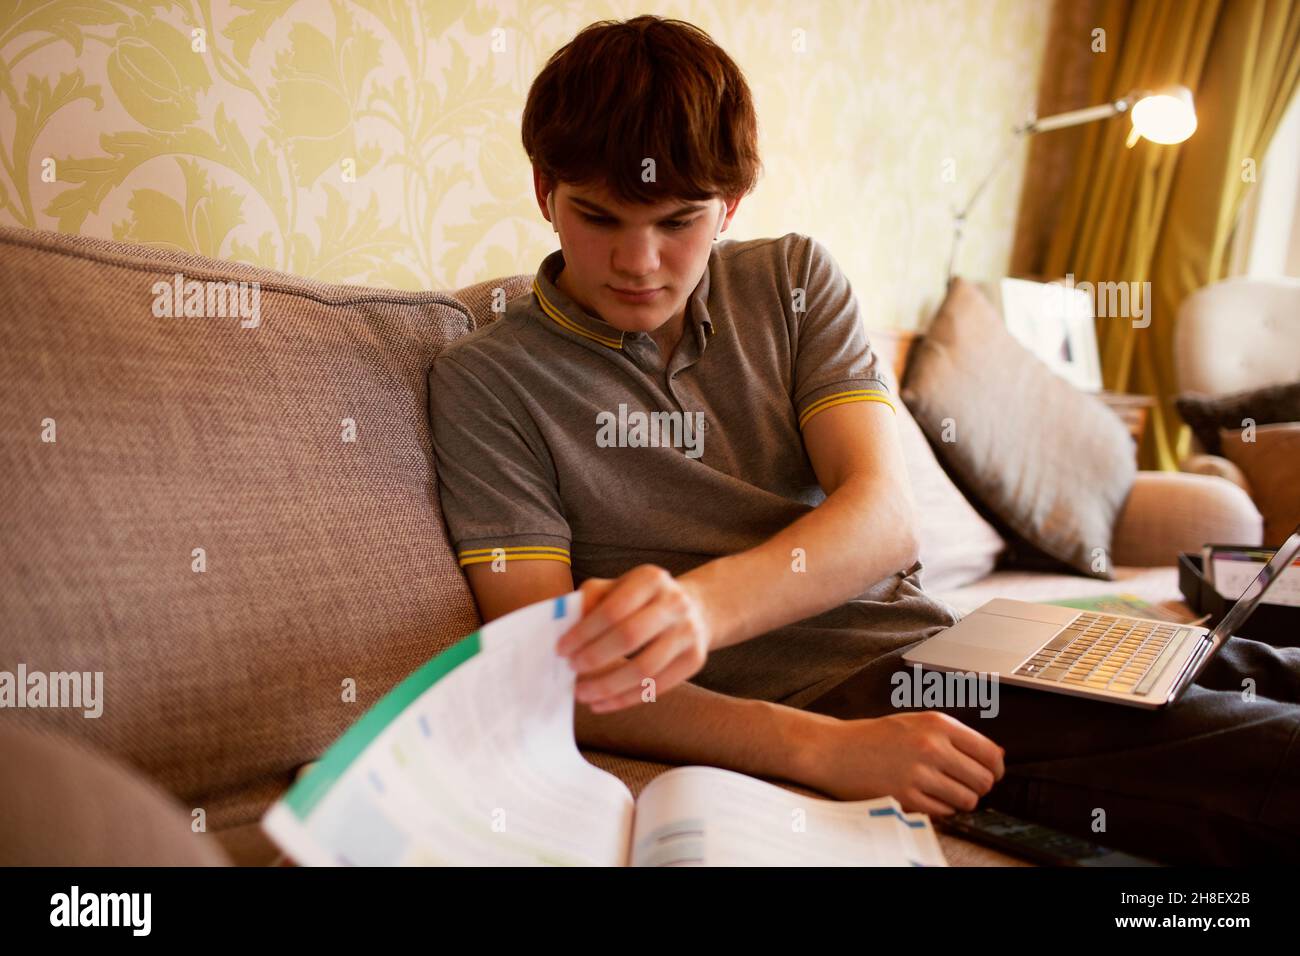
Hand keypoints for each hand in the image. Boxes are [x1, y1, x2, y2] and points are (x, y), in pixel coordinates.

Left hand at [555, 565, 713, 713]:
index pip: (612, 609)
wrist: (693, 608)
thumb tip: (565, 628)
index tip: (561, 649)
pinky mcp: (695, 659)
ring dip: (608, 686)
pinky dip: (626, 699)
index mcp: (650, 579)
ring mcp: (688, 632)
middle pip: (629, 637)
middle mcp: (675, 603)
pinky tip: (603, 702)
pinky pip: (657, 686)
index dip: (584, 632)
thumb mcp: (616, 588)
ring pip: (644, 669)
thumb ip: (590, 601)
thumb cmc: (641, 600)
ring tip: (583, 693)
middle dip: (595, 658)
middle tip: (571, 671)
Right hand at [808, 712, 1005, 816]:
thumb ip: (954, 737)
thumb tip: (996, 756)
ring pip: (967, 799)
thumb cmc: (875, 737)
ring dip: (959, 800)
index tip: (990, 774)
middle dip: (977, 787)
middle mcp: (932, 746)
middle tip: (962, 785)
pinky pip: (944, 812)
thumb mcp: (917, 723)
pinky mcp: (906, 796)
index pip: (990, 753)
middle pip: (983, 779)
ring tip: (941, 791)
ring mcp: (919, 773)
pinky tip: (925, 797)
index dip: (995, 769)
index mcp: (938, 724)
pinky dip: (940, 809)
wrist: (835, 750)